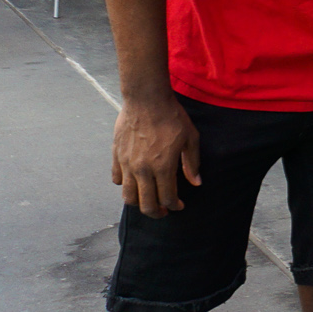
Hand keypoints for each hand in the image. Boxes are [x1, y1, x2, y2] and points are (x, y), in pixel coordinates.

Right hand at [111, 94, 201, 218]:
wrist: (146, 99)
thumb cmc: (171, 116)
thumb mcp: (190, 138)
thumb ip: (192, 163)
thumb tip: (196, 183)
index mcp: (163, 167)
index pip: (167, 198)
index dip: (174, 206)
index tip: (179, 206)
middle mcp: (142, 169)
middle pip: (145, 204)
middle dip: (156, 212)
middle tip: (163, 211)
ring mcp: (127, 164)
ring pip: (128, 196)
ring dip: (138, 203)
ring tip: (148, 200)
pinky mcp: (116, 156)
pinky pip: (117, 179)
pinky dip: (125, 185)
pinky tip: (134, 181)